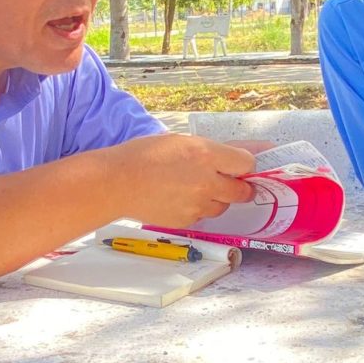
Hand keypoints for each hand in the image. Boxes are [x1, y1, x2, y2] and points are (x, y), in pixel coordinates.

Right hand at [110, 133, 255, 227]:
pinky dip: (196, 209)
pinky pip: (202, 216)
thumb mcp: (180, 142)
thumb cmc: (143, 156)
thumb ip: (209, 151)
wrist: (117, 183)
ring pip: (222, 207)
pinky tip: (178, 198)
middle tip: (229, 183)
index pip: (246, 163)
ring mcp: (198, 205)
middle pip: (242, 192)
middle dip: (239, 187)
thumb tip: (234, 155)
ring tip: (194, 189)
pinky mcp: (187, 220)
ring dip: (216, 199)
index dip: (245, 165)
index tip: (241, 166)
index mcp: (207, 155)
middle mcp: (207, 182)